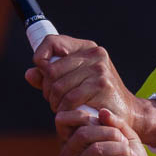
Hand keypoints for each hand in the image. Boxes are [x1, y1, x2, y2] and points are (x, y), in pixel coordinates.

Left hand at [26, 35, 155, 145]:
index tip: (43, 74)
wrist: (126, 113)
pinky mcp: (102, 85)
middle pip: (51, 69)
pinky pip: (70, 98)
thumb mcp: (73, 82)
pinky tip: (70, 113)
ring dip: (55, 102)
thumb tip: (29, 74)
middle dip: (47, 89)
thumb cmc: (97, 98)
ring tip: (61, 108)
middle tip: (53, 100)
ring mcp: (99, 69)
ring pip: (58, 86)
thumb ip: (50, 77)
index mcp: (86, 48)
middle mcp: (94, 54)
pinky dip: (65, 109)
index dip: (40, 58)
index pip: (52, 42)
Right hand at [55, 108, 150, 155]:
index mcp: (71, 144)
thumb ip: (117, 125)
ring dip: (118, 149)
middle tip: (125, 143)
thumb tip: (102, 112)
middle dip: (110, 133)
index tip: (109, 123)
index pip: (64, 120)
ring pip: (95, 150)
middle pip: (84, 134)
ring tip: (130, 155)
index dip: (85, 115)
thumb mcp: (127, 141)